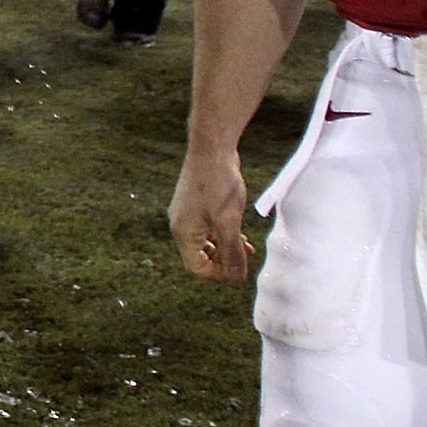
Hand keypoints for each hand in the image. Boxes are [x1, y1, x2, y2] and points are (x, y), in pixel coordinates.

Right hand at [169, 149, 254, 281]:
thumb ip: (232, 251)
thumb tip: (235, 277)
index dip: (219, 273)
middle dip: (224, 260)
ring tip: (245, 243)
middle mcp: (180, 225)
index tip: (240, 267)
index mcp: (183, 233)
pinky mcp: (194, 204)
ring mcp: (186, 214)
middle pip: (199, 257)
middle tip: (246, 255)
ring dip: (225, 247)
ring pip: (204, 243)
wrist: (211, 149)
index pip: (196, 268)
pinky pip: (206, 229)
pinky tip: (237, 228)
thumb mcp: (229, 222)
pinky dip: (221, 234)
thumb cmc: (218, 184)